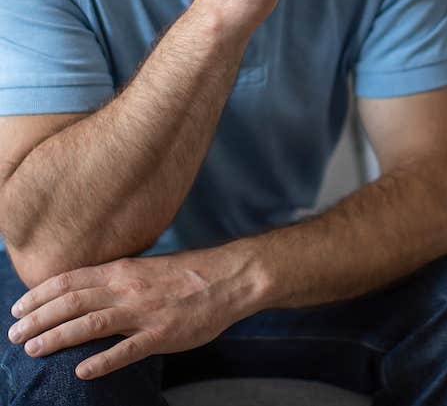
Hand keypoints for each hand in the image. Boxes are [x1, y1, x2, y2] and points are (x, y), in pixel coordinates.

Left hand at [7, 251, 240, 379]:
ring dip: (57, 337)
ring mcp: (145, 312)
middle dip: (37, 318)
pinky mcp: (162, 334)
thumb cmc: (192, 274)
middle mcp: (129, 288)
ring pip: (91, 324)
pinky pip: (127, 350)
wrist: (231, 277)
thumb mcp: (150, 269)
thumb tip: (91, 291)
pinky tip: (82, 371)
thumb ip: (121, 280)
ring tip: (32, 349)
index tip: (17, 307)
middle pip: (72, 301)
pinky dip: (102, 361)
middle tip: (13, 335)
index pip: (71, 280)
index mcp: (125, 270)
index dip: (40, 294)